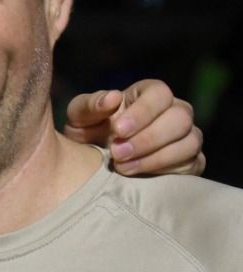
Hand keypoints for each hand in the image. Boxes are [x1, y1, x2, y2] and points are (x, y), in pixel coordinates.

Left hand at [64, 79, 204, 176]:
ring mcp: (186, 136)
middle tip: (118, 153)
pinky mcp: (190, 161)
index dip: (142, 112)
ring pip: (189, 143)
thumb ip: (91, 105)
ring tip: (123, 168)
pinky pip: (191, 164)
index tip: (118, 130)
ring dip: (157, 158)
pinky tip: (140, 177)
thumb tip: (112, 97)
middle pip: (180, 118)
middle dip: (148, 138)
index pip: (160, 94)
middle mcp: (175, 111)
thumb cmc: (89, 130)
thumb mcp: (80, 116)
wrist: (94, 161)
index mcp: (150, 93)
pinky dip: (166, 171)